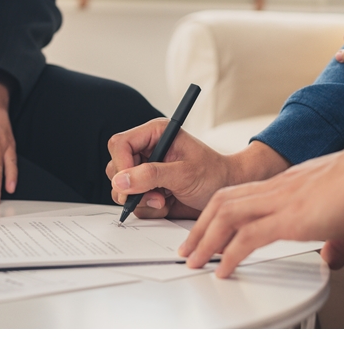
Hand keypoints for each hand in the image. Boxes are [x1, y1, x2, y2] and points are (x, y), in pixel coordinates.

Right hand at [106, 119, 288, 219]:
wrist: (228, 191)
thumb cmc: (214, 174)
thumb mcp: (184, 173)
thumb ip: (151, 175)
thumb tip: (120, 181)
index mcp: (155, 134)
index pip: (120, 144)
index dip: (121, 165)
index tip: (130, 184)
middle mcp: (147, 151)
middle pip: (116, 168)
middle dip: (132, 187)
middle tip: (156, 196)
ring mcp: (145, 171)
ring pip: (121, 188)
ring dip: (141, 200)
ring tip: (165, 200)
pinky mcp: (148, 189)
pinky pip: (134, 202)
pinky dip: (148, 208)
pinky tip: (167, 204)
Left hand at [178, 141, 343, 277]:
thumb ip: (337, 236)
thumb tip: (332, 256)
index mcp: (290, 183)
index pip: (244, 194)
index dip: (221, 212)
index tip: (210, 230)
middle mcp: (280, 187)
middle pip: (225, 201)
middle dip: (201, 226)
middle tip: (189, 247)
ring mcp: (283, 200)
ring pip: (227, 215)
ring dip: (206, 239)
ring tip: (194, 260)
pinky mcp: (292, 217)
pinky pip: (248, 237)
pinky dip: (230, 255)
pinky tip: (224, 270)